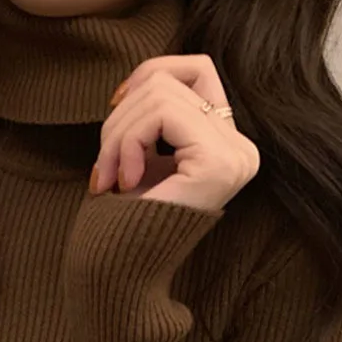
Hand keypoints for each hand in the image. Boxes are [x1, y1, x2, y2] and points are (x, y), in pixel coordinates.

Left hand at [89, 54, 259, 212]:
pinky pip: (163, 114)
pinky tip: (124, 182)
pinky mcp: (218, 163)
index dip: (148, 74)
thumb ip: (152, 115)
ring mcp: (235, 156)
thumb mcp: (140, 156)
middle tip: (101, 166)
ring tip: (106, 177)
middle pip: (172, 79)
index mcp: (226, 144)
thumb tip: (138, 78)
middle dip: (120, 116)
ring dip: (117, 134)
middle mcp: (241, 149)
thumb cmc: (121, 220)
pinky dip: (128, 142)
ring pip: (162, 93)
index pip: (196, 70)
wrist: (117, 272)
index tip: (113, 107)